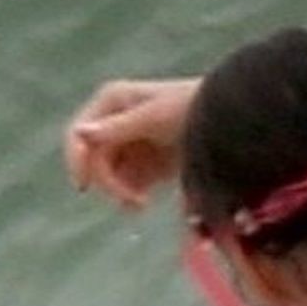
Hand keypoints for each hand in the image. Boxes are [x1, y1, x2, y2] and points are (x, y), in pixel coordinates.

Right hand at [63, 76, 199, 210]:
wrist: (229, 119)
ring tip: (140, 204)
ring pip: (106, 176)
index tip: (85, 187)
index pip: (78, 134)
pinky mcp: (143, 163)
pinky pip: (124, 185)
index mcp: (111, 100)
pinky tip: (142, 205)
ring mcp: (128, 143)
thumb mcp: (154, 117)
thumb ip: (118, 127)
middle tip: (131, 201)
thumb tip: (80, 133)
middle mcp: (114, 120)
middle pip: (93, 160)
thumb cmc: (191, 107)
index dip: (77, 160)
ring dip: (119, 192)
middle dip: (108, 182)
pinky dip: (129, 196)